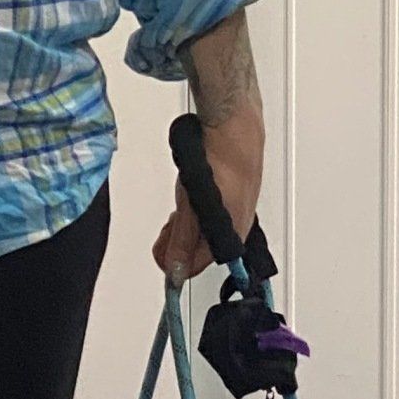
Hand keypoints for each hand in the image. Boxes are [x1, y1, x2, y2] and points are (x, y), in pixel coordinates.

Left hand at [152, 109, 263, 285]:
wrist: (234, 128)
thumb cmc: (221, 163)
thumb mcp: (190, 209)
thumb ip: (180, 242)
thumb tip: (173, 270)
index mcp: (231, 237)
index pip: (197, 267)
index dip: (174, 264)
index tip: (160, 254)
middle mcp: (237, 227)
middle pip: (199, 249)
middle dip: (177, 242)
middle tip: (165, 231)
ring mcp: (236, 208)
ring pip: (203, 229)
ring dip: (185, 224)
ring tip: (177, 209)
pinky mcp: (233, 193)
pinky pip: (210, 211)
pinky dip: (195, 208)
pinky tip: (191, 194)